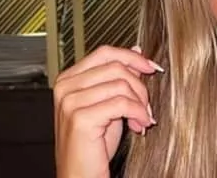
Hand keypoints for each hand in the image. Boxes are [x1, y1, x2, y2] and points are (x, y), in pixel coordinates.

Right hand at [53, 45, 162, 177]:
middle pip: (116, 66)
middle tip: (146, 105)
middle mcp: (66, 87)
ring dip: (140, 102)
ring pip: (121, 84)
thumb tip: (136, 51)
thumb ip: (118, 78)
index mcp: (68, 79)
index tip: (151, 67)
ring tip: (142, 118)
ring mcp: (70, 102)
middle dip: (139, 85)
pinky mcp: (80, 118)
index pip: (105, 53)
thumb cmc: (93, 146)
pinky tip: (139, 125)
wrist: (81, 176)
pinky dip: (138, 113)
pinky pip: (122, 103)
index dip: (132, 57)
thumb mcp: (109, 104)